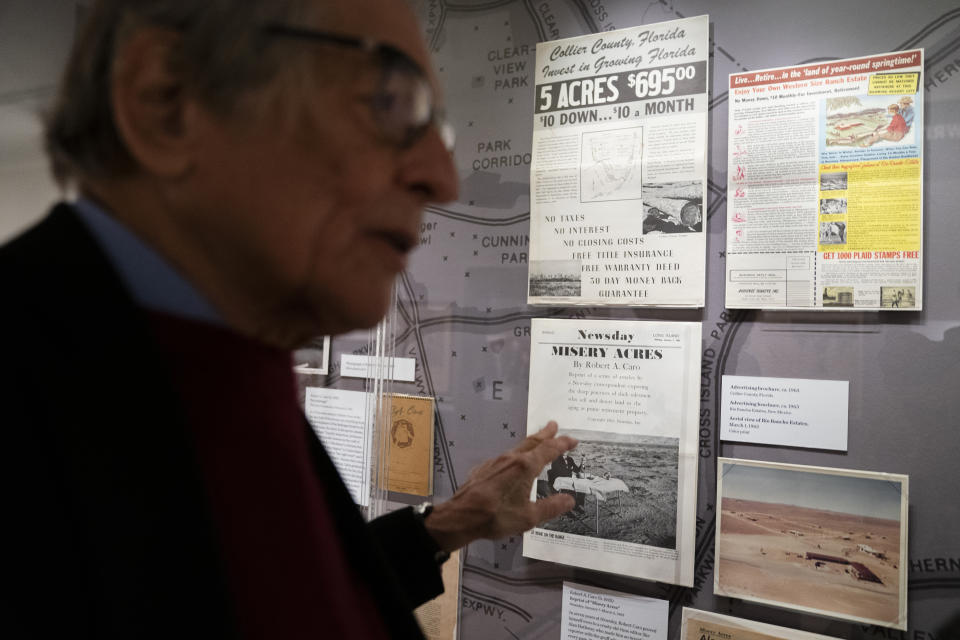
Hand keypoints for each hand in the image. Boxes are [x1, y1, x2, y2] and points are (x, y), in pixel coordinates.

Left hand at [424, 421, 577, 551]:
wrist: (461, 516)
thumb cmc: (497, 516)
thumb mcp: (529, 517)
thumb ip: (551, 507)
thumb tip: (570, 500)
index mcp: (525, 467)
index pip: (549, 450)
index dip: (562, 444)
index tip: (573, 440)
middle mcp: (511, 459)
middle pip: (532, 442)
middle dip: (545, 434)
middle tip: (554, 425)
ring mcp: (495, 462)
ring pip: (517, 448)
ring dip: (530, 443)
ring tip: (537, 442)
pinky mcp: (484, 469)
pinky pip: (504, 458)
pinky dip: (515, 456)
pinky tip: (512, 463)